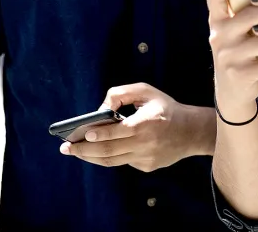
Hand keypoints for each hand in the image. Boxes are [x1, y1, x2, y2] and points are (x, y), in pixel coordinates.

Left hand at [61, 83, 208, 171]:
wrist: (191, 132)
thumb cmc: (165, 108)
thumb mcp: (146, 91)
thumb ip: (122, 93)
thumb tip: (101, 109)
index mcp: (148, 123)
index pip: (121, 131)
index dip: (101, 134)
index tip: (82, 134)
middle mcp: (147, 144)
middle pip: (110, 150)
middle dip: (84, 150)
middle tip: (66, 148)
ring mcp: (147, 158)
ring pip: (112, 161)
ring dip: (90, 157)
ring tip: (74, 152)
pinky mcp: (146, 166)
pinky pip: (122, 162)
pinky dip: (107, 156)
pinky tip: (95, 151)